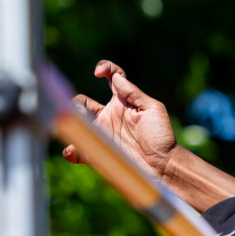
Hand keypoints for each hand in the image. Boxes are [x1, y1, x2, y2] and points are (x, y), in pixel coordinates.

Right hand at [61, 60, 177, 178]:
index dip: (104, 68)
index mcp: (123, 102)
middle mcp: (109, 116)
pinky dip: (72, 150)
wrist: (163, 166)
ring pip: (78, 124)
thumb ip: (134, 93)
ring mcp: (103, 135)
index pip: (111, 78)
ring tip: (76, 127)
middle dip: (76, 103)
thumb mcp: (152, 109)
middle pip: (83, 103)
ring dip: (71, 122)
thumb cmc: (161, 137)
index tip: (98, 73)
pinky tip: (71, 150)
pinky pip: (80, 150)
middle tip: (83, 112)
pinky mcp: (99, 153)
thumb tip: (116, 77)